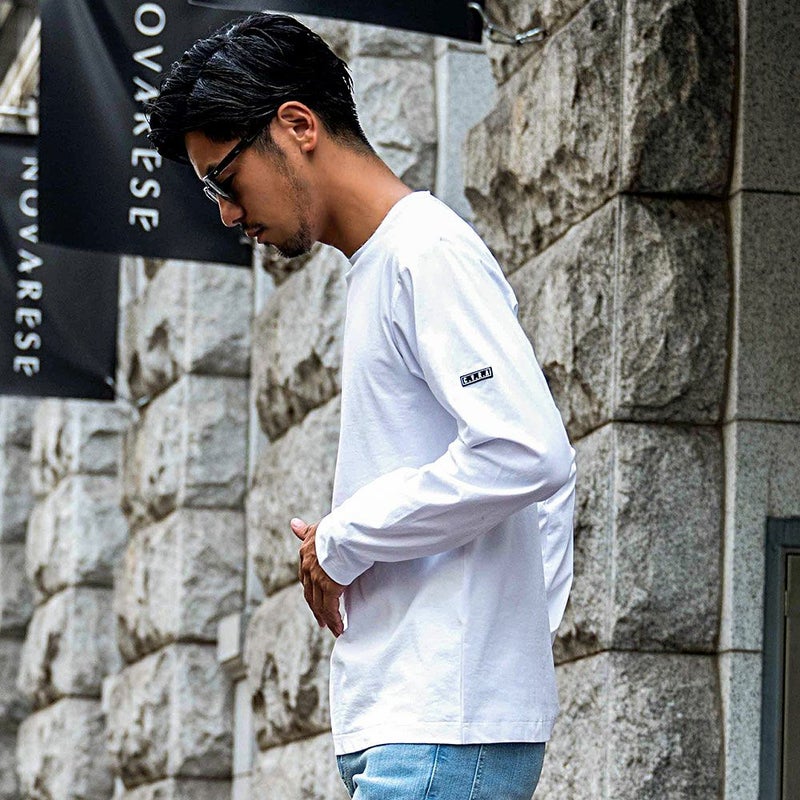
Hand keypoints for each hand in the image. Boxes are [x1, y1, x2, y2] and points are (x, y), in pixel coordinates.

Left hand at [291, 518, 345, 636]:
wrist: (345, 529)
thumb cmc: (336, 526)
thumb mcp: (317, 527)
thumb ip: (305, 530)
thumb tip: (293, 523)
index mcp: (305, 554)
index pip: (306, 578)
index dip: (311, 590)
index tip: (315, 599)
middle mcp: (308, 568)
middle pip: (310, 595)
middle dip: (316, 609)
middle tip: (322, 621)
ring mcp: (318, 578)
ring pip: (320, 604)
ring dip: (326, 619)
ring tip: (333, 629)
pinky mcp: (330, 586)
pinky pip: (331, 608)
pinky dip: (335, 620)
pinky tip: (339, 628)